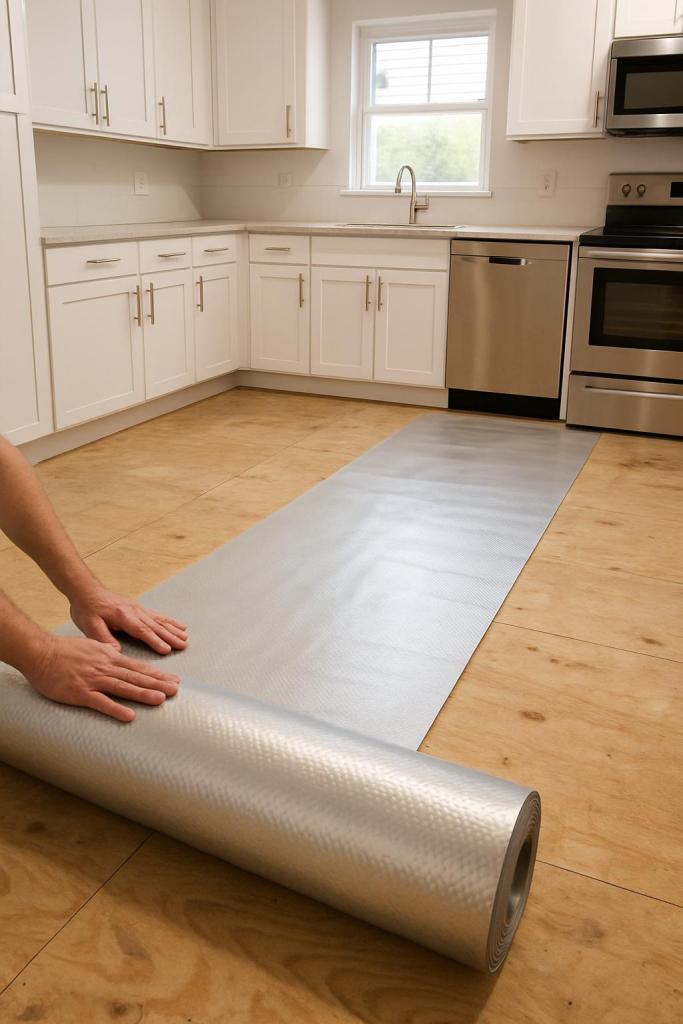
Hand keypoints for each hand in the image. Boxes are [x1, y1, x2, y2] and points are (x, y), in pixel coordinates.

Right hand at [23, 635, 179, 722]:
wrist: (40, 653)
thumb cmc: (63, 651)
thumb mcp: (91, 646)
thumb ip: (107, 652)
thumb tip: (119, 655)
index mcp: (109, 656)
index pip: (138, 667)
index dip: (156, 674)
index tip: (173, 679)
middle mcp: (105, 667)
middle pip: (136, 676)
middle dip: (157, 683)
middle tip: (176, 690)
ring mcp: (93, 680)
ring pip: (123, 687)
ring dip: (143, 693)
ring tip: (160, 700)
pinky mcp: (80, 693)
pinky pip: (100, 702)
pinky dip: (115, 709)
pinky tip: (128, 716)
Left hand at [70, 587, 187, 655]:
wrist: (86, 590)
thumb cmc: (87, 608)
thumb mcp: (89, 625)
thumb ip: (103, 639)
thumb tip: (117, 652)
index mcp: (123, 616)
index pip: (142, 630)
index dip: (154, 641)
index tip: (167, 650)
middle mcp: (134, 611)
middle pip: (155, 625)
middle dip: (170, 636)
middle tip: (183, 645)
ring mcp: (138, 608)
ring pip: (159, 620)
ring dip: (172, 629)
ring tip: (185, 637)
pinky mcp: (138, 608)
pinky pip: (157, 615)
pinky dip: (169, 621)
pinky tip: (178, 625)